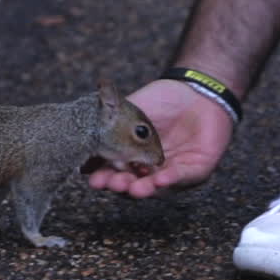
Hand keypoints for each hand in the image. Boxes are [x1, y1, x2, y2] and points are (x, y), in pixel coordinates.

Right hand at [88, 79, 234, 197]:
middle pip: (132, 184)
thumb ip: (110, 123)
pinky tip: (159, 179)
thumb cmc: (164, 100)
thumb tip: (83, 132)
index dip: (103, 177)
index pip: (114, 172)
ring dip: (143, 189)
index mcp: (131, 157)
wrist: (196, 90)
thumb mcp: (131, 111)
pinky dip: (170, 180)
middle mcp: (150, 169)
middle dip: (122, 186)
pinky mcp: (195, 170)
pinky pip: (182, 178)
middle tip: (114, 183)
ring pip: (156, 187)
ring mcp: (171, 172)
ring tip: (133, 189)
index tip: (94, 179)